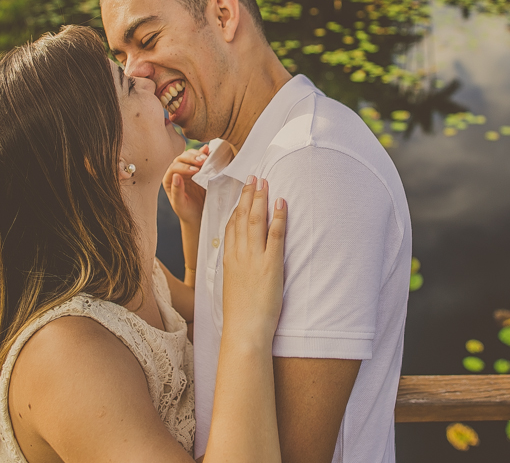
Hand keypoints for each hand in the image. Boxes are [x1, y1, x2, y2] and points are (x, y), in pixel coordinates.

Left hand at [162, 144, 208, 230]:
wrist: (199, 215)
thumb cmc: (187, 211)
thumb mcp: (180, 205)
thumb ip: (177, 192)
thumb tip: (176, 176)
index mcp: (170, 179)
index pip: (174, 168)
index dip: (184, 167)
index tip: (195, 171)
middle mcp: (177, 172)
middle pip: (182, 158)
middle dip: (192, 158)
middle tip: (202, 161)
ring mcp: (189, 168)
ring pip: (191, 155)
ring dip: (199, 155)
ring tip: (206, 158)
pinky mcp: (199, 168)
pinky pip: (201, 158)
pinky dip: (205, 153)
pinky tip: (209, 151)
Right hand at [222, 176, 285, 346]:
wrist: (244, 332)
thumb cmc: (241, 316)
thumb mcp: (233, 288)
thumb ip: (236, 271)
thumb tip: (241, 264)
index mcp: (228, 261)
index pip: (230, 226)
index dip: (237, 206)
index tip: (243, 193)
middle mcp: (239, 255)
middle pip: (242, 218)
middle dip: (248, 195)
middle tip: (254, 177)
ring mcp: (254, 259)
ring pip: (255, 221)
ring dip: (261, 199)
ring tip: (266, 182)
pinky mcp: (270, 265)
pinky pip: (275, 235)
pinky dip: (278, 217)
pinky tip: (281, 203)